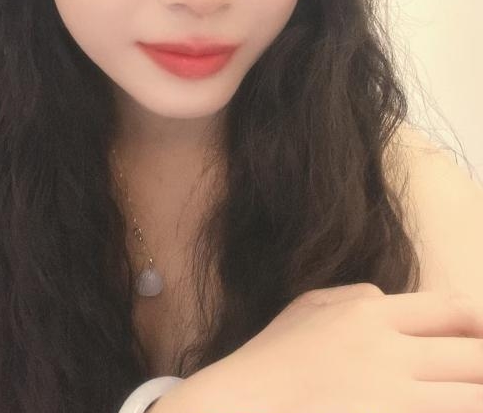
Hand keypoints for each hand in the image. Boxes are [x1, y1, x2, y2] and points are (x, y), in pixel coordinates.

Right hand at [165, 283, 482, 412]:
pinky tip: (445, 408)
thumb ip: (357, 296)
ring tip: (468, 396)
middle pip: (475, 357)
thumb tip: (392, 298)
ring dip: (476, 396)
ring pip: (470, 399)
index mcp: (369, 314)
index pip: (453, 310)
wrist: (240, 408)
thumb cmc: (271, 361)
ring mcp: (391, 400)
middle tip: (482, 376)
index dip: (482, 326)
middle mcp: (388, 352)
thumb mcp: (309, 307)